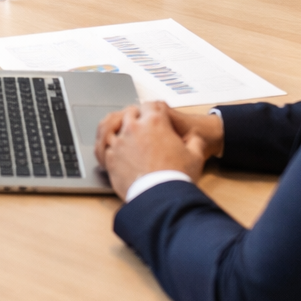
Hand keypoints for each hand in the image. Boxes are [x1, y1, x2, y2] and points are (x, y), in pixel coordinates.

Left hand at [94, 101, 210, 199]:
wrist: (160, 196)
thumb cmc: (177, 176)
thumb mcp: (195, 155)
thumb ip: (194, 142)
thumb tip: (194, 139)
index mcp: (155, 122)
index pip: (150, 105)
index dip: (153, 110)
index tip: (154, 116)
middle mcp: (134, 128)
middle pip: (129, 113)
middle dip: (135, 117)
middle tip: (139, 125)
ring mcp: (119, 142)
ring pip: (113, 127)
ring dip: (119, 130)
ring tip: (124, 137)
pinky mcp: (110, 157)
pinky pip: (106, 146)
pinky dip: (111, 148)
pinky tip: (116, 153)